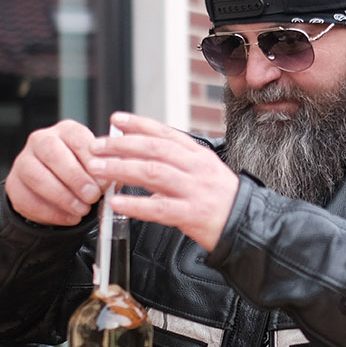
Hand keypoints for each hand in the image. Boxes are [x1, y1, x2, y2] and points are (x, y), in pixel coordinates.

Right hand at [3, 120, 102, 226]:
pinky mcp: (14, 184)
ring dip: (63, 196)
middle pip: (53, 153)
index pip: (76, 137)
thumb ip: (108, 168)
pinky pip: (28, 199)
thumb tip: (116, 174)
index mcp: (66, 131)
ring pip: (37, 176)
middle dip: (75, 177)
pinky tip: (70, 217)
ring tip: (82, 209)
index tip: (103, 179)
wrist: (55, 193)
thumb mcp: (99, 167)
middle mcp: (42, 141)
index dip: (90, 159)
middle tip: (92, 196)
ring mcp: (24, 161)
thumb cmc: (81, 175)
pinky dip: (52, 212)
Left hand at [87, 111, 239, 251]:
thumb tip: (142, 149)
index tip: (116, 119)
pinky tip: (116, 202)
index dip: (138, 124)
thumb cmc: (222, 200)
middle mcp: (196, 168)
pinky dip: (135, 204)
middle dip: (121, 145)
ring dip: (122, 168)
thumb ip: (178, 161)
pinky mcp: (192, 214)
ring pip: (153, 172)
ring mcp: (194, 190)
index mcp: (198, 155)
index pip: (164, 133)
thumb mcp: (204, 172)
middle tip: (97, 146)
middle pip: (153, 149)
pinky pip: (158, 207)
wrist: (248, 226)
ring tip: (98, 169)